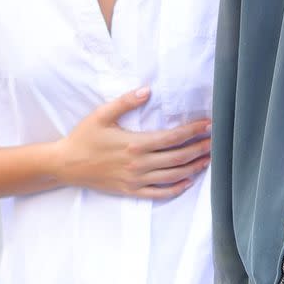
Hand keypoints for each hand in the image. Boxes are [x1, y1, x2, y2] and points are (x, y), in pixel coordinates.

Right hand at [59, 88, 210, 199]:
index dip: (193, 131)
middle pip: (178, 157)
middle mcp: (139, 164)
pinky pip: (159, 193)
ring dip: (194, 167)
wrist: (66, 165)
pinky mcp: (131, 191)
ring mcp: (136, 180)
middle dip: (200, 148)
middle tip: (217, 142)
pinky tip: (188, 181)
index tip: (208, 124)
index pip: (172, 138)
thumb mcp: (101, 115)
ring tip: (209, 159)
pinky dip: (176, 189)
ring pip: (173, 176)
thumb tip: (147, 90)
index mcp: (135, 143)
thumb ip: (125, 102)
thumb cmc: (84, 137)